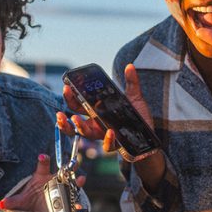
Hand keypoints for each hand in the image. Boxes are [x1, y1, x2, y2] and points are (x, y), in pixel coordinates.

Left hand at [0, 154, 84, 211]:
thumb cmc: (30, 200)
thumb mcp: (21, 201)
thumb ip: (13, 202)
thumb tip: (1, 204)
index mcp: (42, 175)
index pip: (43, 164)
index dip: (43, 159)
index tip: (42, 156)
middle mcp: (55, 179)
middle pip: (63, 169)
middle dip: (69, 166)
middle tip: (72, 164)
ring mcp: (63, 188)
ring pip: (72, 181)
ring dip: (77, 180)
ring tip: (81, 179)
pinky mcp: (68, 199)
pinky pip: (75, 198)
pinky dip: (78, 200)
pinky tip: (79, 203)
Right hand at [61, 64, 165, 190]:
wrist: (150, 136)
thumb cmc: (138, 117)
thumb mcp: (134, 97)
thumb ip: (131, 82)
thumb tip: (130, 66)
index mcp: (97, 112)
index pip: (78, 105)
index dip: (70, 97)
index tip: (67, 87)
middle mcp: (97, 124)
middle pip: (75, 122)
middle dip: (64, 118)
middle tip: (61, 112)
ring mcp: (104, 134)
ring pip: (85, 134)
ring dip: (78, 127)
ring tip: (75, 120)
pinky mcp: (115, 144)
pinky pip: (108, 145)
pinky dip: (108, 140)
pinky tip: (110, 132)